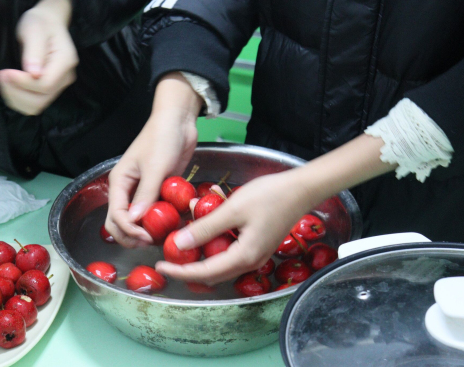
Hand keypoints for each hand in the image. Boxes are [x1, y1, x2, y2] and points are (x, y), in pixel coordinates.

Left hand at [0, 0, 77, 115]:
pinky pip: (33, 104)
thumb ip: (34, 51)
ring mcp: (59, 85)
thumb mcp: (34, 29)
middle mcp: (66, 77)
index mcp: (65, 61)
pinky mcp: (49, 89)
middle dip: (16, 92)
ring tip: (2, 80)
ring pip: (36, 106)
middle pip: (41, 100)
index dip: (23, 82)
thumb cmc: (39, 22)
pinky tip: (8, 85)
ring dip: (15, 98)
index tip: (4, 72)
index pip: (45, 85)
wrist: (46, 23)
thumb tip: (34, 73)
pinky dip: (17, 99)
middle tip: (0, 75)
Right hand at [105, 74, 202, 247]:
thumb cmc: (162, 138)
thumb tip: (135, 220)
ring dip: (148, 230)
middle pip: (121, 221)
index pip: (116, 214)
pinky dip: (162, 219)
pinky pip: (156, 210)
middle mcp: (128, 189)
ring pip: (139, 219)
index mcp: (120, 182)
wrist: (178, 121)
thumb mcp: (154, 167)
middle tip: (151, 241)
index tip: (146, 237)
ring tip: (163, 234)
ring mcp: (143, 190)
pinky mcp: (159, 190)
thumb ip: (145, 194)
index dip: (128, 230)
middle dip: (132, 235)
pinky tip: (174, 223)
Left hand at [155, 133, 395, 284]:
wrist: (301, 189)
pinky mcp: (257, 245)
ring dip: (200, 258)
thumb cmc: (269, 196)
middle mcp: (250, 261)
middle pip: (212, 274)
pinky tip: (203, 232)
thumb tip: (178, 243)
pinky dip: (213, 248)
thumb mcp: (233, 209)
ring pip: (220, 264)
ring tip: (181, 245)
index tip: (161, 263)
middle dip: (187, 268)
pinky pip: (229, 253)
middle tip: (167, 258)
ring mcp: (256, 255)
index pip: (204, 272)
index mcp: (244, 256)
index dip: (181, 270)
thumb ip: (205, 228)